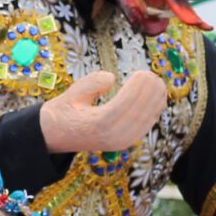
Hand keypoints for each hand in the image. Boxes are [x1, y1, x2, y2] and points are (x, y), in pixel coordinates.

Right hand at [39, 69, 167, 155]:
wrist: (57, 135)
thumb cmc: (65, 112)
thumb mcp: (71, 94)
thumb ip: (90, 84)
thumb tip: (110, 77)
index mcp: (96, 126)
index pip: (122, 106)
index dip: (135, 89)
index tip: (141, 73)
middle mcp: (112, 137)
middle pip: (139, 114)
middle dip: (149, 92)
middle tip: (151, 74)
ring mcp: (121, 142)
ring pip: (146, 120)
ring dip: (155, 99)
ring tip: (157, 81)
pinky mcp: (126, 142)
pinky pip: (146, 125)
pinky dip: (154, 109)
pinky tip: (158, 95)